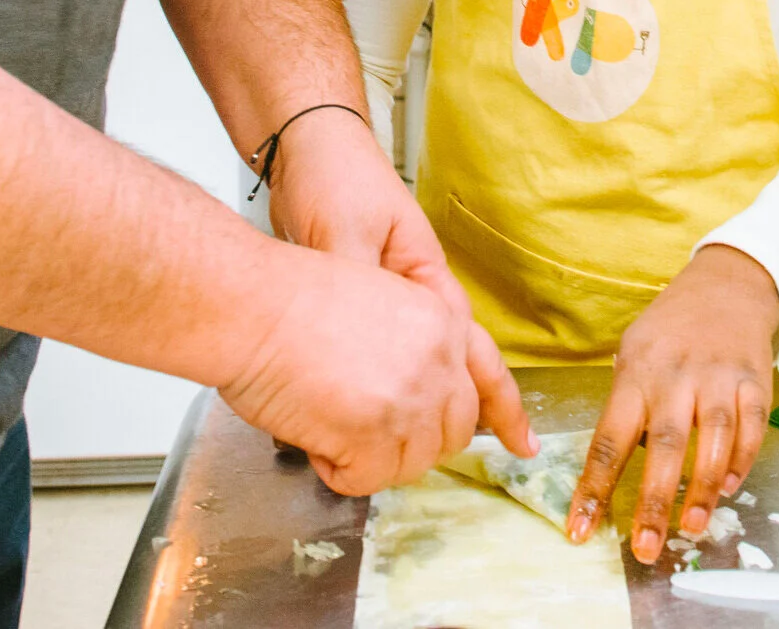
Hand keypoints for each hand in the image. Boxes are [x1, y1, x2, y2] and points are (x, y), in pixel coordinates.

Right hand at [219, 241, 487, 494]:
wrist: (254, 303)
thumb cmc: (291, 298)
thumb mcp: (378, 302)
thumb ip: (410, 345)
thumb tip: (408, 395)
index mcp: (441, 320)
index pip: (490, 375)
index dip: (507, 415)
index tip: (523, 444)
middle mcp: (439, 358)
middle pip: (453, 431)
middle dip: (416, 442)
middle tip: (369, 432)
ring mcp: (413, 396)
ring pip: (413, 461)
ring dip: (370, 457)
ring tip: (329, 421)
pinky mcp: (379, 429)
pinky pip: (369, 480)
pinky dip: (338, 470)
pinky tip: (314, 435)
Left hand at [267, 106, 534, 458]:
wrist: (306, 145)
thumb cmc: (335, 178)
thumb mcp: (346, 232)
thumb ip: (359, 283)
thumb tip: (364, 342)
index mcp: (426, 278)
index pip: (467, 350)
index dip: (493, 398)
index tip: (521, 439)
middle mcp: (415, 292)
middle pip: (459, 361)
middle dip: (483, 406)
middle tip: (511, 448)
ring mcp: (390, 296)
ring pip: (427, 361)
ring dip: (444, 400)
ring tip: (461, 443)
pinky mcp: (358, 300)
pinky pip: (385, 354)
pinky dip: (391, 387)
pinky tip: (383, 412)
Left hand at [566, 245, 778, 562]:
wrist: (726, 285)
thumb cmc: (670, 330)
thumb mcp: (634, 353)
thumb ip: (626, 405)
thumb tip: (607, 469)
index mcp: (636, 374)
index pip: (609, 438)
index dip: (594, 487)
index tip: (581, 530)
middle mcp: (676, 377)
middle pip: (664, 443)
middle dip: (654, 500)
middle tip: (645, 549)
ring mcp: (718, 378)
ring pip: (713, 438)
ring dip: (702, 488)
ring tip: (691, 528)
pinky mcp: (754, 380)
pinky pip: (751, 427)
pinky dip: (743, 461)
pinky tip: (730, 488)